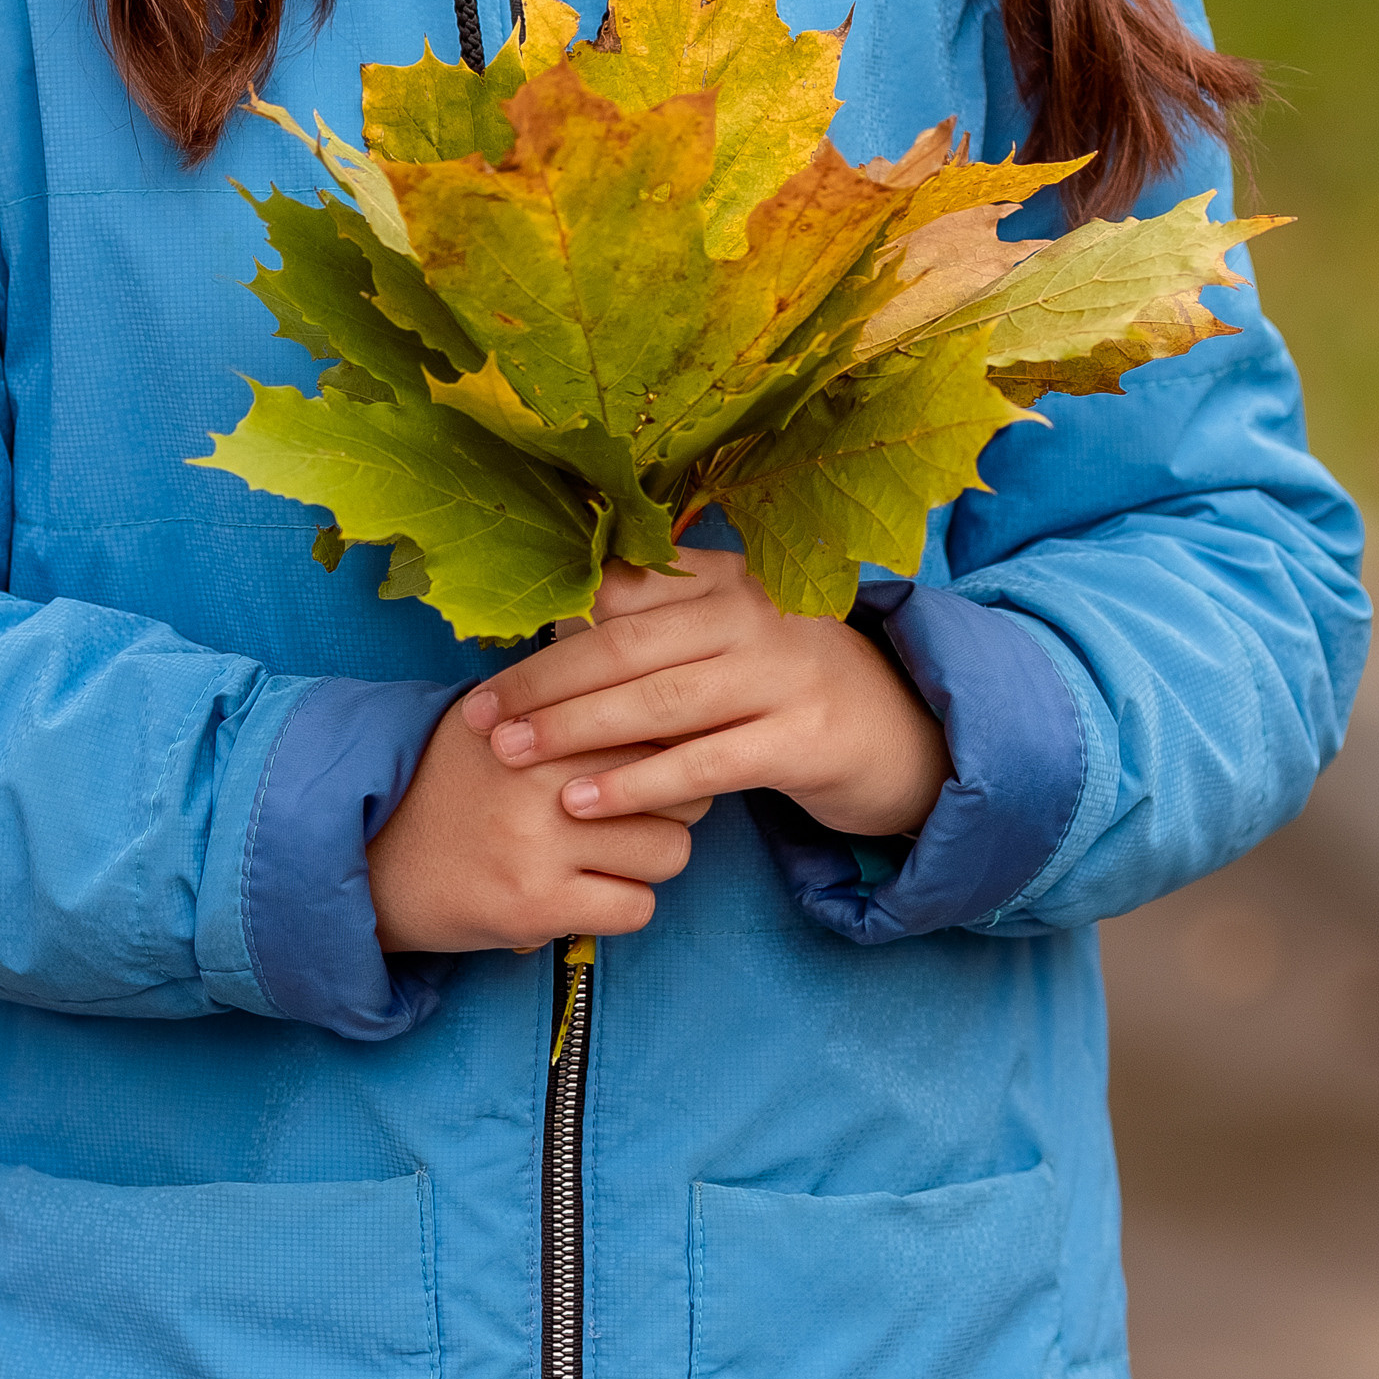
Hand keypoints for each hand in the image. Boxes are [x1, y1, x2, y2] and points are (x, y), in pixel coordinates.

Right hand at [367, 693, 711, 955]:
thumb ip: (561, 693)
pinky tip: (590, 893)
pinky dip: (623, 904)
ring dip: (648, 860)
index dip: (671, 742)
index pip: (653, 718)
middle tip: (637, 812)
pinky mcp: (536, 905)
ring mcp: (540, 842)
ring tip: (609, 855)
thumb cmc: (445, 784)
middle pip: (677, 783)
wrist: (370, 860)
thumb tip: (650, 670)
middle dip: (672, 802)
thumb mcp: (488, 715)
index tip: (657, 757)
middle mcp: (540, 773)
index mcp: (536, 717)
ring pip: (669, 851)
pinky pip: (638, 908)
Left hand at [463, 546, 949, 845]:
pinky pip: (702, 762)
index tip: (489, 654)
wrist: (899, 732)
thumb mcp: (726, 636)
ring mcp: (783, 673)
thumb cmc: (784, 684)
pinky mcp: (801, 737)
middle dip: (544, 681)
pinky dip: (637, 782)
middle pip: (627, 643)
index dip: (550, 621)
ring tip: (513, 755)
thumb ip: (657, 618)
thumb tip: (556, 611)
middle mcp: (753, 612)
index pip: (623, 589)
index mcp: (725, 576)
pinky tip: (583, 802)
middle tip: (479, 717)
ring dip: (576, 730)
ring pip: (658, 701)